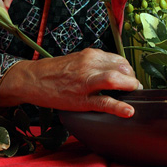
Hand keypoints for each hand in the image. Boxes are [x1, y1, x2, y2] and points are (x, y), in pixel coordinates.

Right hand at [0, 48, 141, 117]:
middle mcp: (89, 64)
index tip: (129, 78)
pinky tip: (128, 111)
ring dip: (129, 86)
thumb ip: (96, 64)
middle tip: (133, 88)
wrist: (32, 79)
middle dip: (132, 79)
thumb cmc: (55, 71)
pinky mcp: (80, 99)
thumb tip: (115, 72)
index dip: (128, 70)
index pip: (120, 60)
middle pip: (122, 68)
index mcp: (90, 55)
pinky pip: (103, 102)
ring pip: (115, 80)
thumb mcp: (78, 60)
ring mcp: (85, 82)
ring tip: (134, 94)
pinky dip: (119, 107)